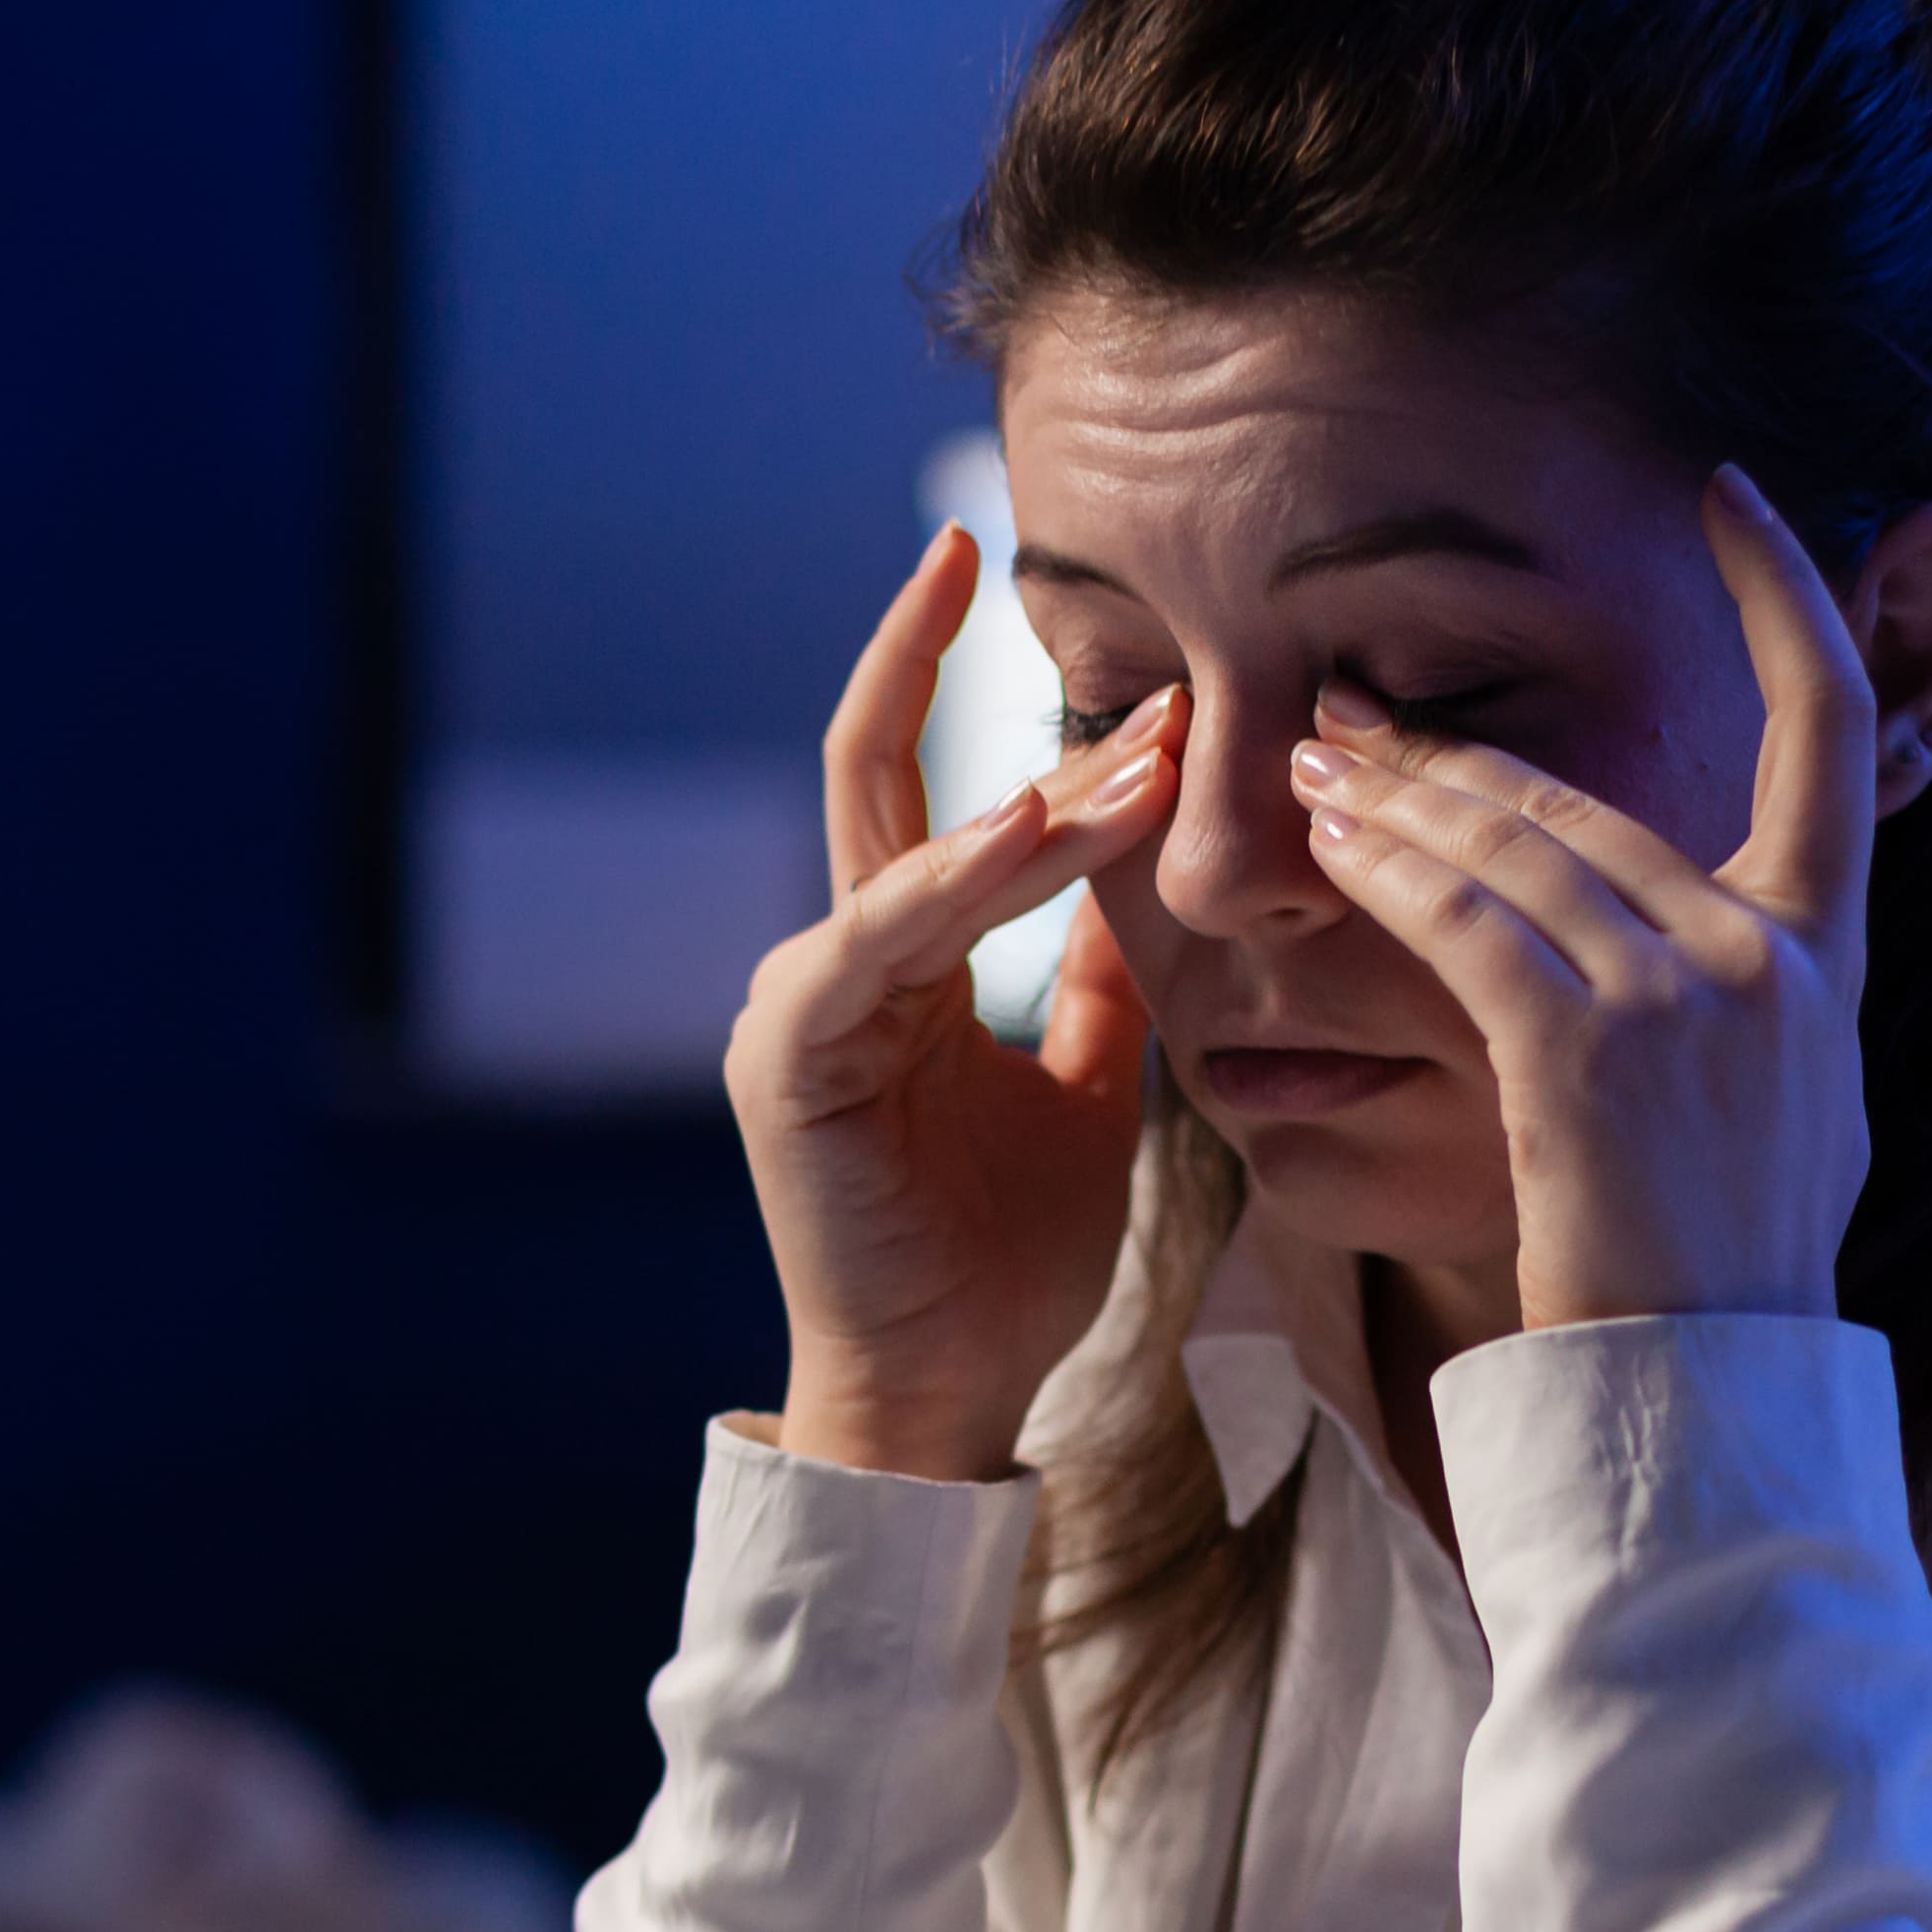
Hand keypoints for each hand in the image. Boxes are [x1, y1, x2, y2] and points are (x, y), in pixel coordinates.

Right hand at [730, 523, 1185, 1481]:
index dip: (1007, 710)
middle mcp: (836, 963)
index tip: (1115, 642)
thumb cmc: (1003, 1260)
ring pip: (904, 851)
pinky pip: (877, 942)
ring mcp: (802, 1005)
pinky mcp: (790, 1059)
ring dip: (1022, 794)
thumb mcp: (1085, 1086)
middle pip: (874, 770)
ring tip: (1127, 738)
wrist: (946, 1391)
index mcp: (898, 963)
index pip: (937, 794)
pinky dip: (953, 881)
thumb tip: (1141, 878)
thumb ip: (1096, 981)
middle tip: (982, 540)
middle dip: (916, 649)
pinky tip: (1028, 828)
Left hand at [1286, 467, 1886, 1329]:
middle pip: (1595, 799)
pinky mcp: (1594, 1053)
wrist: (1715, 1399)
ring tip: (1305, 761)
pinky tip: (1325, 844)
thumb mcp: (1790, 1115)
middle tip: (1347, 707)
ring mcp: (1690, 998)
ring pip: (1517, 849)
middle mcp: (1772, 956)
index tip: (1745, 498)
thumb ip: (1761, 1003)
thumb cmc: (1728, 1279)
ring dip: (1394, 800)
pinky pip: (1471, 923)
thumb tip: (1729, 944)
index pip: (1837, 729)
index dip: (1795, 596)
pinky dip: (1391, 872)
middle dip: (1454, 749)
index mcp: (1831, 958)